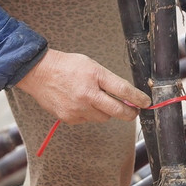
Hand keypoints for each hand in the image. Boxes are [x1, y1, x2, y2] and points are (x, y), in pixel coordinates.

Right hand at [15, 49, 150, 123]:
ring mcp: (77, 108)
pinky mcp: (69, 118)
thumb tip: (125, 95)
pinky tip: (81, 103)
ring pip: (103, 117)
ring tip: (97, 100)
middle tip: (134, 111)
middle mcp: (87, 95)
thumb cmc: (66, 66)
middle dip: (130, 113)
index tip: (146, 102)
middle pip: (117, 110)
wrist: (39, 73)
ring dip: (106, 112)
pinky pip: (88, 120)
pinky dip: (89, 114)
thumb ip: (108, 80)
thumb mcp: (91, 65)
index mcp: (94, 76)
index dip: (138, 98)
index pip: (123, 90)